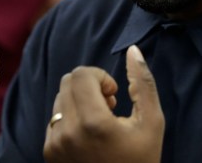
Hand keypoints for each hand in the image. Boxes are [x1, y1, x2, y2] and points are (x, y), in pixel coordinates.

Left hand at [43, 46, 164, 162]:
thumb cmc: (142, 160)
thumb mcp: (152, 121)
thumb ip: (143, 82)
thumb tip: (133, 49)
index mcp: (93, 122)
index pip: (81, 74)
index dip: (100, 76)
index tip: (114, 94)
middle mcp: (67, 132)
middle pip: (68, 82)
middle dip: (89, 85)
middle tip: (109, 104)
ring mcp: (55, 144)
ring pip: (60, 99)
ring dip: (79, 101)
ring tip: (100, 120)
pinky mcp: (49, 153)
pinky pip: (54, 119)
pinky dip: (71, 118)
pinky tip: (89, 135)